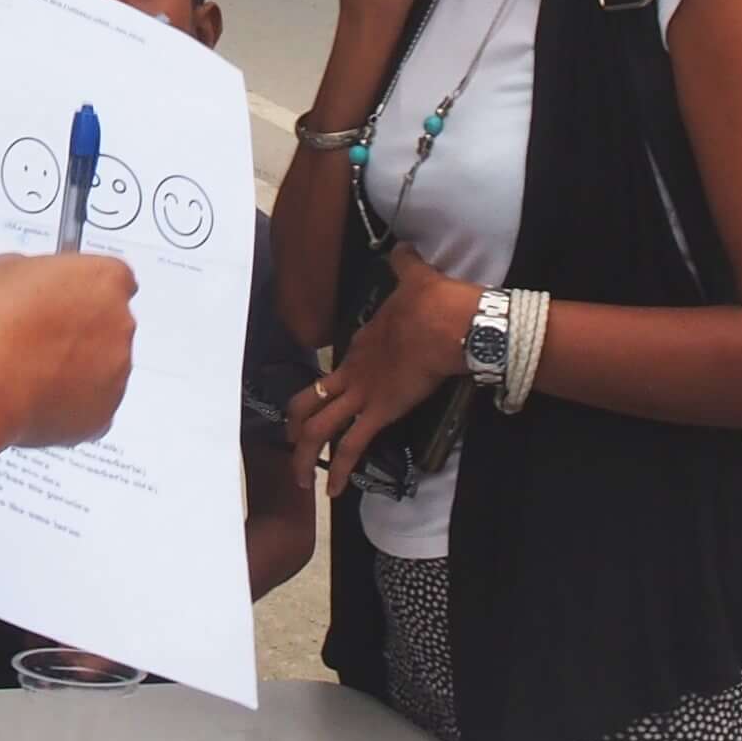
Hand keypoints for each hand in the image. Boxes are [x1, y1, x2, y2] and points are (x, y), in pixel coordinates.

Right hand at [0, 250, 136, 445]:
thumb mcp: (2, 269)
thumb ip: (35, 276)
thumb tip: (29, 288)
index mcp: (104, 279)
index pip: (113, 280)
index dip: (84, 291)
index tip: (66, 299)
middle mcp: (120, 324)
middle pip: (110, 326)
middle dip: (82, 332)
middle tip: (41, 339)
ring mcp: (116, 372)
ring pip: (103, 369)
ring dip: (77, 370)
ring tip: (30, 372)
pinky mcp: (103, 415)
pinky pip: (92, 408)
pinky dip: (70, 406)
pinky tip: (34, 399)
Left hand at [291, 247, 471, 487]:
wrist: (449, 322)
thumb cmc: (435, 302)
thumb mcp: (415, 277)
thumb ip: (406, 265)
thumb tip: (404, 248)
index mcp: (359, 344)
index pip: (334, 370)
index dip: (325, 388)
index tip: (328, 402)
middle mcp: (352, 370)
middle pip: (306, 400)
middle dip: (294, 426)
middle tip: (291, 444)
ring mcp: (363, 393)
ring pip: (317, 429)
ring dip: (305, 457)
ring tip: (300, 481)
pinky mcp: (380, 411)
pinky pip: (351, 447)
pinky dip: (340, 471)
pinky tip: (334, 492)